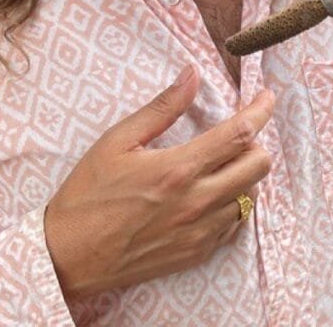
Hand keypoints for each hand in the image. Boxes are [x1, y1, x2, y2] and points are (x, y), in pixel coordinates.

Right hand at [44, 67, 273, 301]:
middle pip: (260, 165)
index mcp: (178, 169)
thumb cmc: (87, 196)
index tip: (266, 97)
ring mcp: (199, 231)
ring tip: (219, 166)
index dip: (262, 110)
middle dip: (256, 143)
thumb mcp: (117, 142)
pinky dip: (232, 204)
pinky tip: (210, 195)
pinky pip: (235, 225)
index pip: (241, 133)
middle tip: (235, 137)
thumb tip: (192, 74)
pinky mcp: (196, 253)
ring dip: (243, 175)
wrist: (66, 258)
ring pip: (251, 195)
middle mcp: (197, 202)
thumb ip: (162, 107)